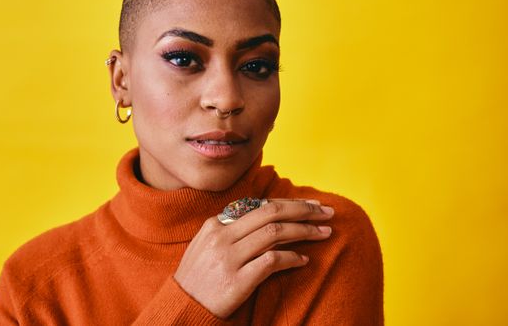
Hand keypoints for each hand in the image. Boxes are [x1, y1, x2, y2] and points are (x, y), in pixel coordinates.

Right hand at [173, 199, 333, 318]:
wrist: (183, 308)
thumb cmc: (198, 279)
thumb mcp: (206, 247)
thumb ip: (230, 231)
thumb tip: (263, 218)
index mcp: (215, 225)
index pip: (259, 206)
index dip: (288, 203)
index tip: (311, 204)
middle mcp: (222, 236)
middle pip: (270, 213)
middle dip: (303, 210)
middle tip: (327, 211)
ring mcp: (229, 258)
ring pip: (274, 233)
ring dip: (304, 231)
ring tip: (324, 232)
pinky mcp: (237, 281)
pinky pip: (272, 262)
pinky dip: (292, 258)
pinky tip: (304, 260)